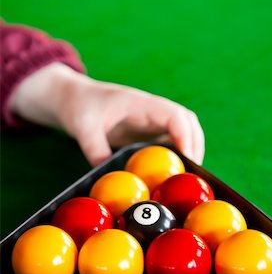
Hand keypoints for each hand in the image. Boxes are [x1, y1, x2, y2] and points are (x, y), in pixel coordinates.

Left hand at [9, 63, 204, 165]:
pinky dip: (177, 153)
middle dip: (195, 145)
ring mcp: (151, 119)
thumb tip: (109, 176)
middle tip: (192, 172)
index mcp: (141, 103)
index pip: (175, 115)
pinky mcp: (147, 129)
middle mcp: (152, 110)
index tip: (187, 160)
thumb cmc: (80, 105)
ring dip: (189, 149)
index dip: (186, 137)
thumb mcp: (83, 127)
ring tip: (186, 174)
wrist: (74, 98)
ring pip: (182, 130)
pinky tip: (172, 171)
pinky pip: (169, 139)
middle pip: (187, 122)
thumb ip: (95, 150)